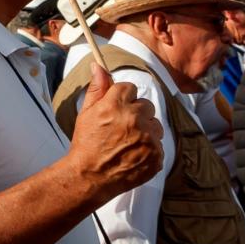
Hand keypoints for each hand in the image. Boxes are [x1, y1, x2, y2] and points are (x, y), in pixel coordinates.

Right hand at [67, 58, 162, 202]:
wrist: (91, 176)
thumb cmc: (86, 144)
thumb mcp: (86, 113)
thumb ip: (97, 88)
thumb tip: (98, 66)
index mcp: (115, 105)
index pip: (130, 88)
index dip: (122, 98)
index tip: (116, 108)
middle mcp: (135, 119)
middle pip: (146, 105)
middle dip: (136, 113)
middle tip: (121, 128)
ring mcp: (149, 139)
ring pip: (155, 125)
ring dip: (146, 130)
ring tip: (128, 142)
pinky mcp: (157, 156)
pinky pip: (158, 144)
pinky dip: (149, 149)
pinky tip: (133, 154)